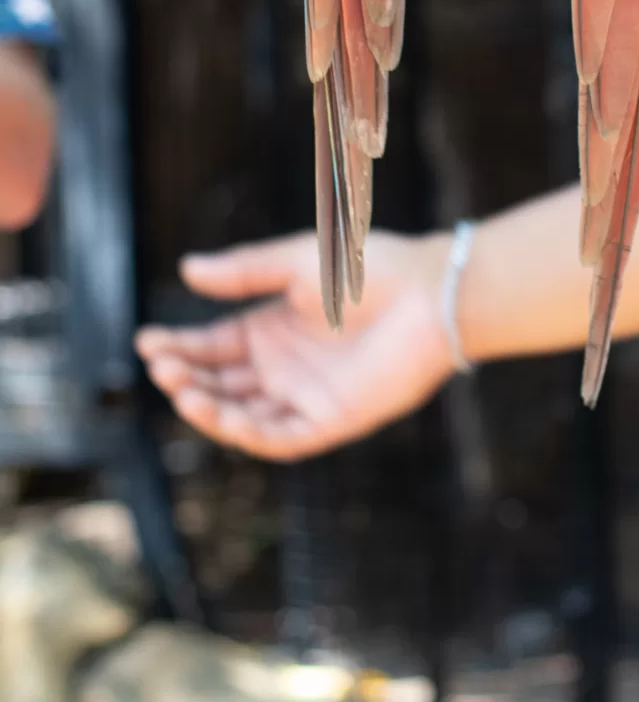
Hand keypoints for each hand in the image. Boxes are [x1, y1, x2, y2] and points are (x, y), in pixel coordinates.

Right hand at [136, 230, 455, 460]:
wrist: (427, 294)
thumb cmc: (368, 270)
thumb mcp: (295, 264)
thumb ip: (244, 272)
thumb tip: (187, 269)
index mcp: (271, 329)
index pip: (211, 346)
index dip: (178, 346)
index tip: (147, 341)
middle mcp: (282, 367)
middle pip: (219, 381)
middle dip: (184, 376)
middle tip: (161, 365)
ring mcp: (303, 396)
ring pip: (241, 415)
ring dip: (207, 408)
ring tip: (181, 388)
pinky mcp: (329, 420)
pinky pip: (278, 437)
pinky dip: (245, 431)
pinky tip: (218, 412)